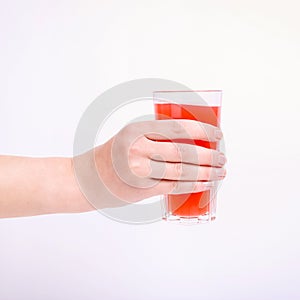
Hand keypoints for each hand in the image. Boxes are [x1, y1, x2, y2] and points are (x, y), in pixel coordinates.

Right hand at [74, 119, 225, 208]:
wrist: (89, 179)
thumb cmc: (113, 155)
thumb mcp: (131, 136)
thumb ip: (156, 135)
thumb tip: (192, 138)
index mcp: (137, 130)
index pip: (178, 128)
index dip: (202, 130)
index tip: (218, 134)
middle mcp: (138, 149)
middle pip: (184, 152)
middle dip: (209, 155)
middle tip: (222, 157)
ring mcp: (140, 171)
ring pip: (182, 171)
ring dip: (206, 173)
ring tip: (220, 172)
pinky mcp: (142, 190)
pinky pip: (174, 187)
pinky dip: (193, 186)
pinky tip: (205, 184)